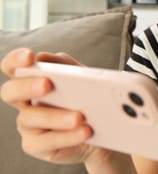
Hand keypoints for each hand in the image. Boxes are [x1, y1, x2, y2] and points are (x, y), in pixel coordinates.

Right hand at [0, 49, 97, 164]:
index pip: (12, 67)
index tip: (30, 56)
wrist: (103, 129)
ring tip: (80, 117)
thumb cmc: (87, 98)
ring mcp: (27, 124)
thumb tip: (44, 57)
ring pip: (30, 118)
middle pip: (10, 92)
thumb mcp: (82, 77)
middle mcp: (24, 101)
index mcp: (32, 80)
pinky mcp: (35, 145)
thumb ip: (65, 65)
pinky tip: (84, 132)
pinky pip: (46, 141)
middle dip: (27, 86)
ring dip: (56, 116)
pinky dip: (66, 136)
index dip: (15, 60)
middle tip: (47, 84)